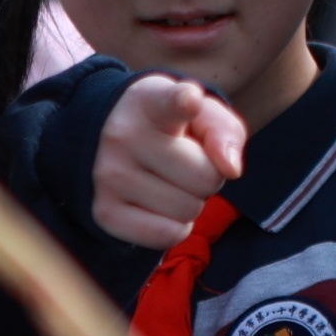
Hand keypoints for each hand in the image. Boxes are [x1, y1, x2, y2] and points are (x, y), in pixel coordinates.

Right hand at [94, 73, 249, 248]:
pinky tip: (158, 205)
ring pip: (189, 210)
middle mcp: (122, 136)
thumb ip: (225, 131)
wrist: (105, 143)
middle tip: (184, 165)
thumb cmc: (169, 128)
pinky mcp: (103, 212)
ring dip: (189, 202)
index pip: (171, 103)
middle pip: (206, 178)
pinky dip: (174, 227)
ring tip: (167, 182)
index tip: (189, 99)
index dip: (185, 102)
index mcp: (150, 101)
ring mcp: (109, 176)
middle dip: (207, 177)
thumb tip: (231, 170)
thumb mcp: (200, 114)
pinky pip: (168, 235)